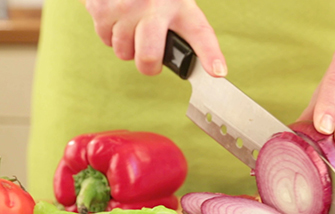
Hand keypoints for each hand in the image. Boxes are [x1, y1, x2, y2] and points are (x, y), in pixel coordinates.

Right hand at [83, 0, 226, 76]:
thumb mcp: (178, 6)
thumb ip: (188, 35)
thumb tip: (213, 71)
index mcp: (181, 7)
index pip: (200, 34)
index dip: (210, 56)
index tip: (218, 72)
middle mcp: (154, 5)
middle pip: (148, 57)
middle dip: (149, 66)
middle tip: (151, 55)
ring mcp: (126, 6)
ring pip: (123, 52)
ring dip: (127, 47)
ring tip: (133, 27)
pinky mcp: (102, 6)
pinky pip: (105, 39)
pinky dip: (111, 34)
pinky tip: (119, 18)